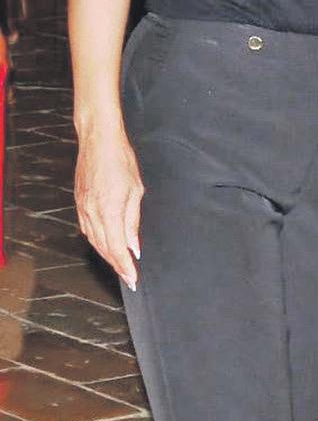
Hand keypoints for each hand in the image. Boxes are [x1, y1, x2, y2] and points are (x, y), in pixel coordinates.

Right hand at [74, 126, 143, 288]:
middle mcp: (92, 213)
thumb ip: (133, 221)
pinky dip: (97, 242)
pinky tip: (105, 246)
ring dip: (107, 255)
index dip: (125, 267)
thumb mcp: (136, 191)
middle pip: (104, 248)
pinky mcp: (79, 203)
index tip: (133, 279)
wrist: (98, 141)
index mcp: (109, 210)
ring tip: (119, 266)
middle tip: (129, 278)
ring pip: (94, 241)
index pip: (117, 248)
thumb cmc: (121, 160)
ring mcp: (83, 208)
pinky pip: (87, 230)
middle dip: (117, 266)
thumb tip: (134, 247)